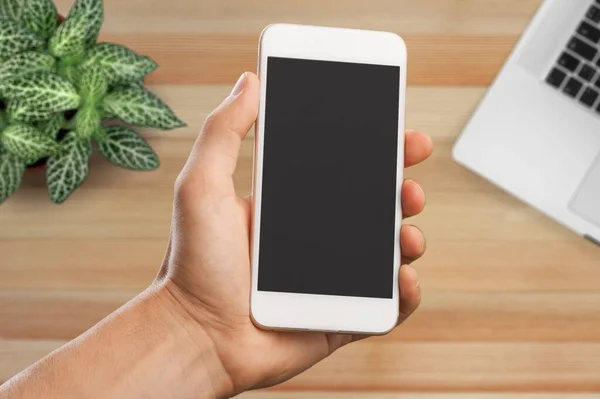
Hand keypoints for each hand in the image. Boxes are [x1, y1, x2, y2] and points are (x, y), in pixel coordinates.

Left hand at [155, 72, 432, 396]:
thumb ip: (224, 133)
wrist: (195, 335)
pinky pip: (384, 306)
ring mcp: (330, 279)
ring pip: (386, 254)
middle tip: (410, 182)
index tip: (399, 132)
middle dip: (402, 190)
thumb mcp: (201, 186)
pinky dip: (405, 294)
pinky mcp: (339, 318)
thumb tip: (250, 81)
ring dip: (409, 237)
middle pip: (374, 209)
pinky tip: (404, 278)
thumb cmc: (192, 265)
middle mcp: (314, 239)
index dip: (375, 152)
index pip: (342, 172)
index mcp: (290, 206)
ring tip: (407, 233)